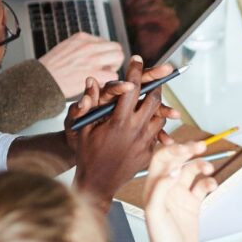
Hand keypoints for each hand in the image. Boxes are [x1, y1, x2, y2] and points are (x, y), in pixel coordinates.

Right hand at [38, 33, 123, 96]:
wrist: (40, 80)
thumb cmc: (50, 69)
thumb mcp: (65, 48)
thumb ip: (80, 47)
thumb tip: (93, 51)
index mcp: (81, 38)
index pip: (105, 42)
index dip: (105, 53)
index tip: (100, 61)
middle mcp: (89, 45)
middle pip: (116, 47)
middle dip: (114, 59)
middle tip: (106, 69)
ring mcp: (93, 59)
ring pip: (118, 57)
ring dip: (113, 68)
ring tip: (103, 76)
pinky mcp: (95, 73)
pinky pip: (113, 74)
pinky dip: (108, 80)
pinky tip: (99, 84)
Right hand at [68, 57, 169, 206]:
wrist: (97, 183)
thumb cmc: (86, 154)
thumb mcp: (82, 128)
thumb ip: (88, 104)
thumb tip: (91, 79)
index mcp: (119, 121)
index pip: (132, 89)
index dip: (135, 71)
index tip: (137, 58)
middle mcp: (136, 130)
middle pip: (153, 99)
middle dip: (154, 84)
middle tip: (154, 76)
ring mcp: (145, 142)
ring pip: (159, 117)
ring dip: (157, 105)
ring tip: (153, 96)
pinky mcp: (149, 152)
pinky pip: (157, 134)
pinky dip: (156, 125)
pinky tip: (153, 119)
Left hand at [142, 142, 217, 241]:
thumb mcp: (156, 214)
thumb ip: (161, 190)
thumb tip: (173, 171)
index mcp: (153, 188)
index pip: (161, 160)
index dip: (173, 150)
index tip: (187, 148)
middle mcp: (166, 189)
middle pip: (177, 161)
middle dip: (189, 151)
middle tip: (201, 146)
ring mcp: (179, 196)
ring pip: (191, 171)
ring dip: (201, 166)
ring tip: (208, 169)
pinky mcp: (192, 205)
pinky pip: (201, 187)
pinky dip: (208, 182)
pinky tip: (212, 186)